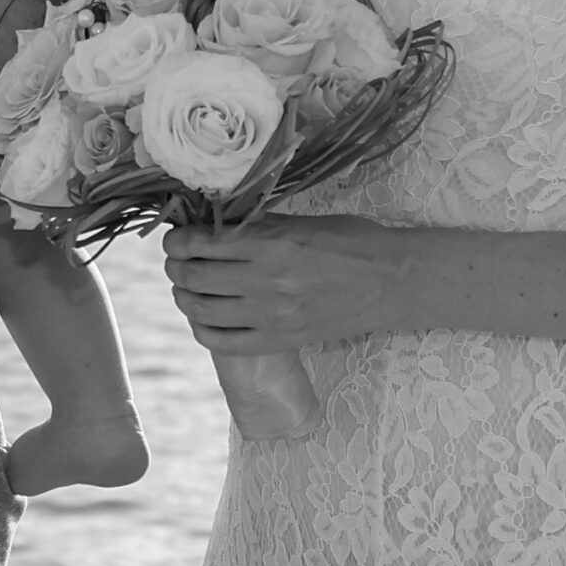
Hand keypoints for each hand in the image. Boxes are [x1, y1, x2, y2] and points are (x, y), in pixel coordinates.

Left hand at [162, 215, 403, 354]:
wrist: (389, 282)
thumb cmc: (350, 242)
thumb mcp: (300, 221)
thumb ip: (256, 226)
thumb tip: (211, 224)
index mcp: (273, 244)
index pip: (203, 243)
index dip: (178, 240)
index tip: (175, 237)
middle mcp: (267, 282)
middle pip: (195, 277)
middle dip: (175, 266)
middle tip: (175, 260)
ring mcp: (272, 317)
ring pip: (201, 311)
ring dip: (183, 296)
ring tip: (185, 286)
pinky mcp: (279, 341)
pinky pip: (223, 343)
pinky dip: (202, 329)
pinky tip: (203, 318)